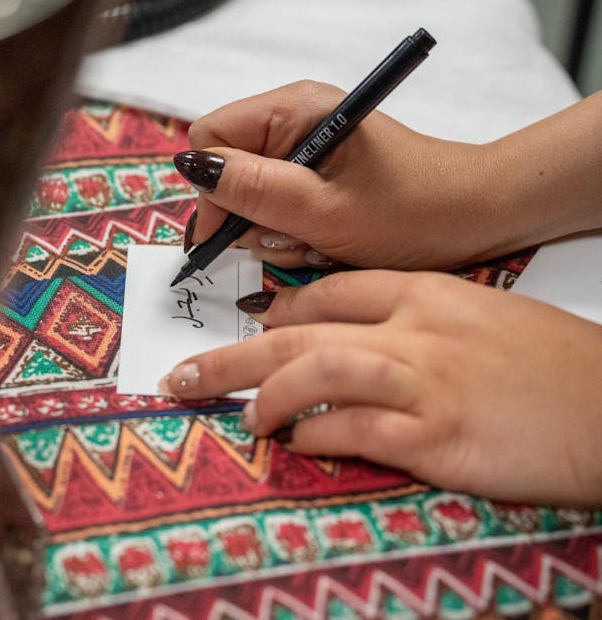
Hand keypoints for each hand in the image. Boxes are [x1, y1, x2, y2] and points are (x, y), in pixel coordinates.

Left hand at [159, 270, 601, 507]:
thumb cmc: (551, 364)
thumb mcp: (479, 316)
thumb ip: (412, 319)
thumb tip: (349, 337)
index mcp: (425, 291)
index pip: (330, 291)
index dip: (278, 312)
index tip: (248, 329)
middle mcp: (415, 329)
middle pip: (299, 331)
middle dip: (232, 355)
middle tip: (182, 376)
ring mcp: (424, 380)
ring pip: (316, 371)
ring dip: (267, 395)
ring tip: (245, 418)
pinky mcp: (437, 436)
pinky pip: (354, 428)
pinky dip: (316, 434)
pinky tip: (298, 442)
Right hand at [179, 82, 601, 269]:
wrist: (479, 218)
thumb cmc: (413, 212)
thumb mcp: (326, 211)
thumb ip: (255, 190)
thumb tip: (193, 169)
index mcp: (295, 110)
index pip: (210, 138)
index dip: (212, 188)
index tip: (233, 233)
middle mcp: (294, 121)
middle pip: (227, 170)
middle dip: (249, 216)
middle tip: (292, 240)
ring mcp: (306, 149)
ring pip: (250, 196)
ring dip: (275, 232)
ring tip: (318, 245)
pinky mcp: (318, 175)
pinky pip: (278, 207)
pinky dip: (293, 233)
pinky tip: (325, 243)